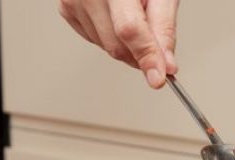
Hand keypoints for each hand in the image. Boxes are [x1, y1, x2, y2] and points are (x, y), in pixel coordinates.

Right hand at [58, 0, 179, 87]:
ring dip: (127, 45)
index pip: (129, 29)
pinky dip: (111, 37)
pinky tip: (116, 17)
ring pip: (106, 48)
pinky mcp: (67, 10)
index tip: (158, 77)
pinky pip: (94, 40)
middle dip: (141, 54)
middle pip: (117, 45)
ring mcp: (73, 1)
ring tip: (134, 14)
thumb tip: (166, 64)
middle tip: (157, 43)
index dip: (146, 55)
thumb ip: (164, 27)